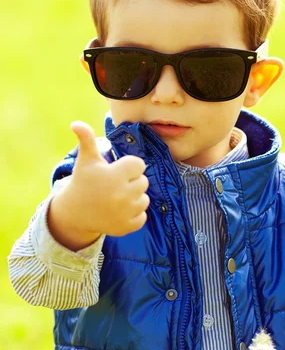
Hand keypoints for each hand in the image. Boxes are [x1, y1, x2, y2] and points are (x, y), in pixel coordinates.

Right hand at [48, 121, 149, 249]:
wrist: (75, 213)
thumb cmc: (83, 182)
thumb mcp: (86, 160)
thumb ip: (86, 139)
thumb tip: (76, 123)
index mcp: (114, 175)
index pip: (139, 165)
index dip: (129, 166)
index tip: (117, 171)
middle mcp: (122, 194)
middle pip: (144, 182)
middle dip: (132, 182)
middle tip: (116, 185)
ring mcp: (125, 212)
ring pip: (145, 199)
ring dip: (135, 198)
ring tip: (118, 198)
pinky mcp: (127, 227)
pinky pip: (143, 216)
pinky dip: (134, 214)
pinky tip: (120, 211)